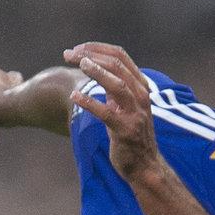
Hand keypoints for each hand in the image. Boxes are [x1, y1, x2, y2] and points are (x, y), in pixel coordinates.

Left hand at [64, 41, 162, 183]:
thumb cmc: (131, 133)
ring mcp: (135, 114)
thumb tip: (95, 67)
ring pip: (118, 85)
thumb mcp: (125, 104)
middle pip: (117, 66)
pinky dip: (89, 103)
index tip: (77, 49)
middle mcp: (141, 97)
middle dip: (91, 56)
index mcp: (140, 87)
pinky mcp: (125, 131)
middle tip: (69, 55)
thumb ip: (114, 87)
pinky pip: (106, 114)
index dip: (97, 48)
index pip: (120, 56)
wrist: (145, 165)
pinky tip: (74, 97)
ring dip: (97, 72)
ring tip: (79, 64)